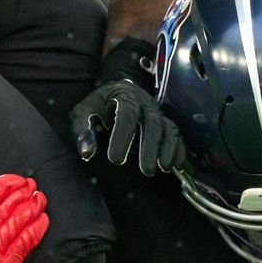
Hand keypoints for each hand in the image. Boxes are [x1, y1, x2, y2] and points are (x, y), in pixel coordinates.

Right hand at [0, 173, 47, 262]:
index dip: (3, 186)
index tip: (16, 180)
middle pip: (2, 210)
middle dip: (20, 195)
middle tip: (31, 186)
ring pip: (14, 225)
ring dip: (31, 209)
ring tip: (39, 199)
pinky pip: (23, 244)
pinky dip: (35, 230)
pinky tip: (42, 219)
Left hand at [71, 38, 182, 173]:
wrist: (117, 92)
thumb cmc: (98, 106)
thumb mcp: (83, 112)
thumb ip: (83, 130)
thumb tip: (87, 153)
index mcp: (124, 97)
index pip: (126, 115)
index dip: (122, 137)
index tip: (115, 159)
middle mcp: (145, 103)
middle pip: (153, 123)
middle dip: (150, 147)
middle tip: (146, 171)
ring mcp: (158, 112)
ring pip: (168, 128)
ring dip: (168, 149)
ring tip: (163, 168)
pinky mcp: (166, 122)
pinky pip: (177, 134)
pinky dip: (178, 149)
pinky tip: (175, 165)